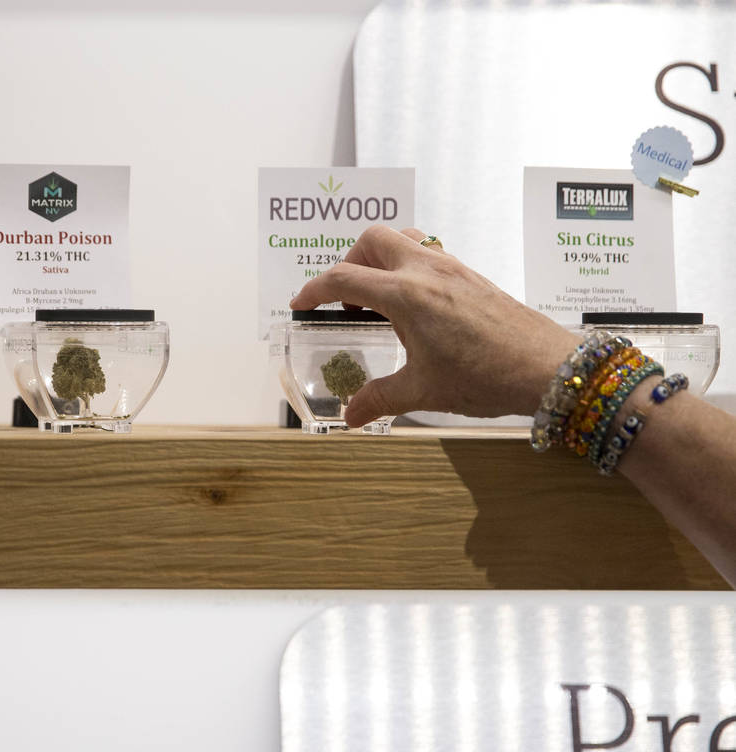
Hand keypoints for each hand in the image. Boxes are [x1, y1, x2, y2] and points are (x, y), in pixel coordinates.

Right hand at [289, 225, 580, 425]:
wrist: (546, 367)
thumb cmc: (487, 376)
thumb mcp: (423, 390)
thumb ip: (379, 398)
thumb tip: (351, 415)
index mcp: (406, 295)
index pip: (344, 279)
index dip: (315, 290)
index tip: (302, 304)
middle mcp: (426, 270)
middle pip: (372, 240)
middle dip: (348, 262)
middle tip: (344, 299)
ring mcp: (451, 268)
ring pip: (402, 239)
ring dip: (380, 259)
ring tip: (376, 299)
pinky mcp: (470, 275)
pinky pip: (428, 253)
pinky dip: (407, 267)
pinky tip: (413, 308)